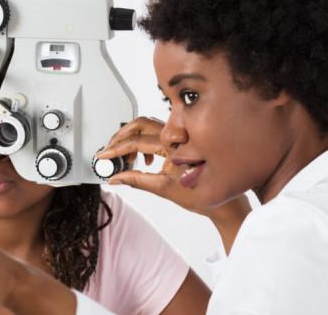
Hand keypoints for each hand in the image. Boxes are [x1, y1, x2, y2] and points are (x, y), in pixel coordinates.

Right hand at [97, 117, 249, 235]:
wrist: (224, 202)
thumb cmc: (202, 195)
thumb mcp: (163, 189)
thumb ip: (136, 180)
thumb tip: (116, 177)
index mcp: (172, 148)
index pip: (136, 142)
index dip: (115, 150)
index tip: (103, 156)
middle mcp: (176, 138)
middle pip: (139, 125)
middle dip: (120, 136)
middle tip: (109, 151)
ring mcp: (179, 138)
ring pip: (147, 127)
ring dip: (131, 139)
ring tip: (124, 157)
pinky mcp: (181, 143)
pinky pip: (156, 134)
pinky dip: (143, 143)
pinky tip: (143, 159)